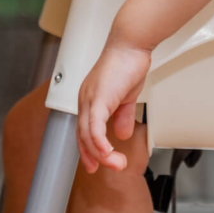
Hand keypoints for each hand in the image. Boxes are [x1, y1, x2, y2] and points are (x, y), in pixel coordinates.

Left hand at [76, 42, 150, 172]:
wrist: (131, 45)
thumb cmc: (127, 63)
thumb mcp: (126, 96)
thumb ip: (122, 115)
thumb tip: (123, 134)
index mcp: (90, 100)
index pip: (83, 131)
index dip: (88, 149)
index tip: (96, 164)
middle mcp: (85, 100)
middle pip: (82, 136)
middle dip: (93, 157)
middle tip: (111, 167)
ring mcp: (89, 99)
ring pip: (88, 135)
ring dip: (102, 154)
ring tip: (117, 163)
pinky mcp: (98, 98)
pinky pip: (94, 127)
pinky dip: (100, 143)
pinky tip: (108, 153)